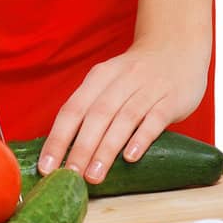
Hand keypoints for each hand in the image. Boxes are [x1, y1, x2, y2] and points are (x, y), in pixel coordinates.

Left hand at [35, 32, 212, 184]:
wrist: (177, 46)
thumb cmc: (136, 75)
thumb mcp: (110, 82)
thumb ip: (91, 108)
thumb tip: (64, 150)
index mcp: (100, 77)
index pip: (73, 109)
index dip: (58, 138)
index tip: (46, 166)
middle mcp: (122, 79)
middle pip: (97, 115)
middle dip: (81, 147)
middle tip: (70, 176)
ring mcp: (148, 88)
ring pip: (123, 118)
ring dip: (106, 148)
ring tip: (94, 175)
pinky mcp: (171, 98)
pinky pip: (155, 118)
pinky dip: (141, 137)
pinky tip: (130, 157)